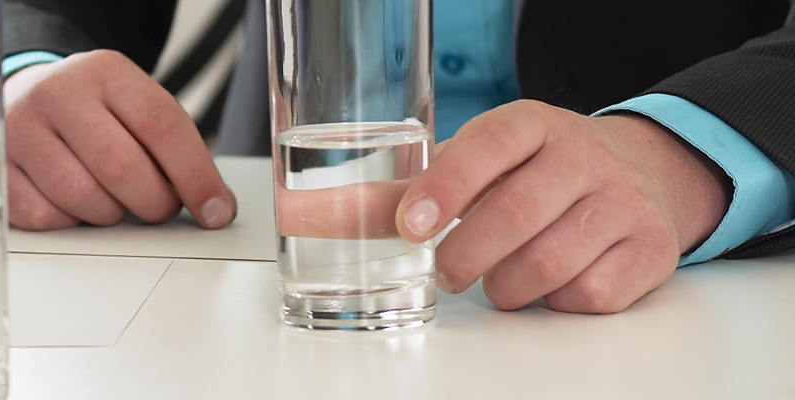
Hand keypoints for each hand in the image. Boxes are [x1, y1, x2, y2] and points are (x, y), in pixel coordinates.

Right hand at [1, 49, 236, 229]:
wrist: (13, 97)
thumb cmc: (84, 111)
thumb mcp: (128, 105)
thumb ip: (168, 145)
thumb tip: (213, 205)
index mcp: (104, 72)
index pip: (163, 126)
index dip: (196, 176)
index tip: (216, 210)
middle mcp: (57, 94)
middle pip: (122, 167)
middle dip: (153, 202)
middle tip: (157, 206)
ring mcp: (19, 130)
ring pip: (83, 198)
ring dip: (108, 213)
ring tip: (109, 198)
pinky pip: (45, 217)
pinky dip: (67, 221)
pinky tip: (70, 203)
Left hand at [397, 101, 726, 312]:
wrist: (638, 173)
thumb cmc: (528, 174)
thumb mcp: (466, 166)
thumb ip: (388, 196)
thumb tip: (301, 213)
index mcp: (530, 124)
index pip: (488, 146)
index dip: (445, 186)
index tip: (409, 226)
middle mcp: (583, 155)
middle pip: (516, 214)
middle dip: (467, 255)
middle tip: (447, 271)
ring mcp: (624, 200)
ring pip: (550, 262)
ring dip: (507, 286)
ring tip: (495, 278)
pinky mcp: (651, 248)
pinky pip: (590, 294)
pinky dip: (557, 301)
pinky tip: (549, 284)